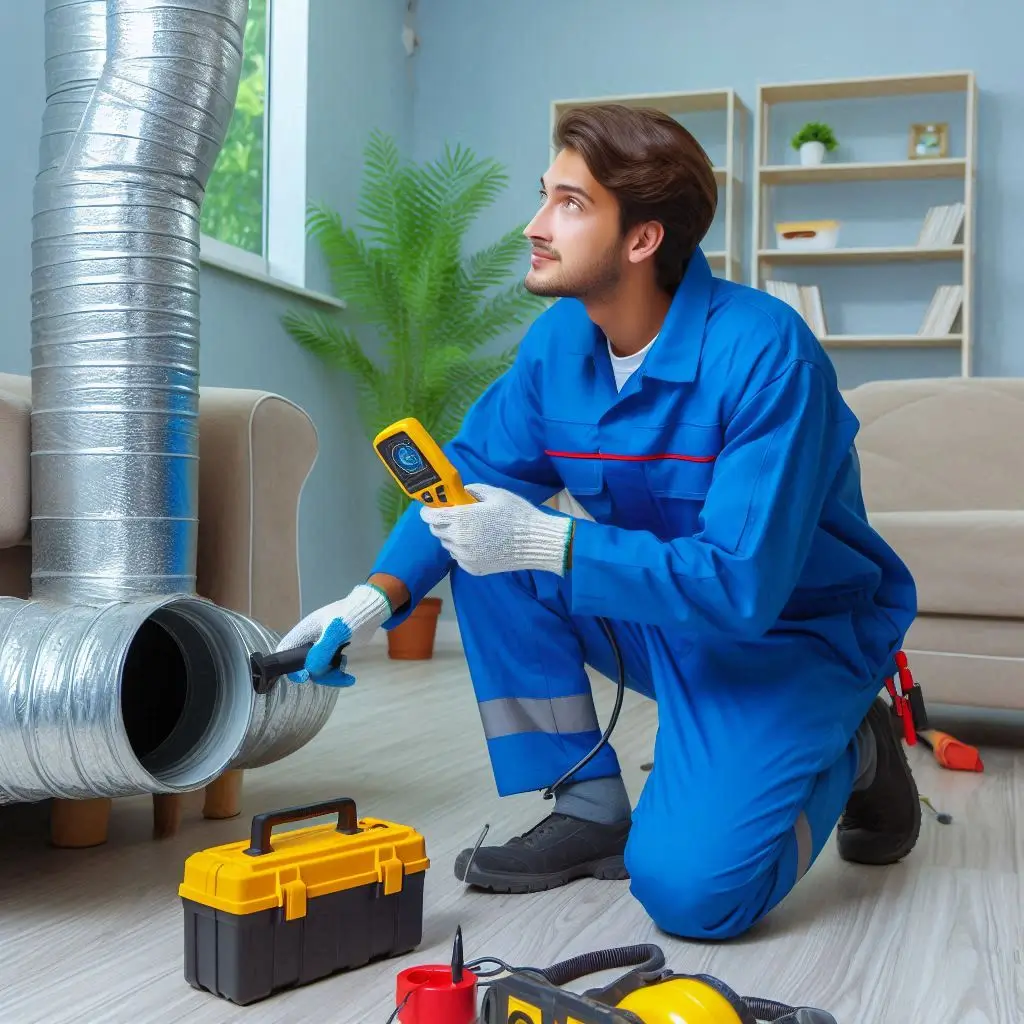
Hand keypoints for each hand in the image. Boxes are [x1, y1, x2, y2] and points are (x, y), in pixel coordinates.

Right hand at [275, 583, 390, 685]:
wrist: (370, 611)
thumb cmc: (350, 616)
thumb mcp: (336, 632)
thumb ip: (322, 650)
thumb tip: (310, 670)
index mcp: (304, 631)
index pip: (285, 649)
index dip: (288, 665)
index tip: (304, 675)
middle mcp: (309, 641)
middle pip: (302, 664)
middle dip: (318, 673)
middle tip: (336, 674)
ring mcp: (321, 648)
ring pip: (317, 669)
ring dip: (330, 676)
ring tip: (347, 677)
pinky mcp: (332, 653)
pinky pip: (329, 669)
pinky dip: (337, 675)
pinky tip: (349, 677)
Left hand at [420, 483, 572, 576]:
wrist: (536, 542)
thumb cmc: (517, 514)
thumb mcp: (495, 494)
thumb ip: (473, 490)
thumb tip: (461, 493)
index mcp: (462, 519)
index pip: (431, 517)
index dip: (428, 511)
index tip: (432, 508)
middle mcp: (459, 540)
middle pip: (437, 531)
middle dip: (441, 522)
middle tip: (456, 516)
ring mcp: (465, 557)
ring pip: (448, 544)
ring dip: (453, 536)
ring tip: (472, 530)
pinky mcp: (473, 568)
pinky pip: (459, 557)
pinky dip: (464, 550)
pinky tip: (480, 543)